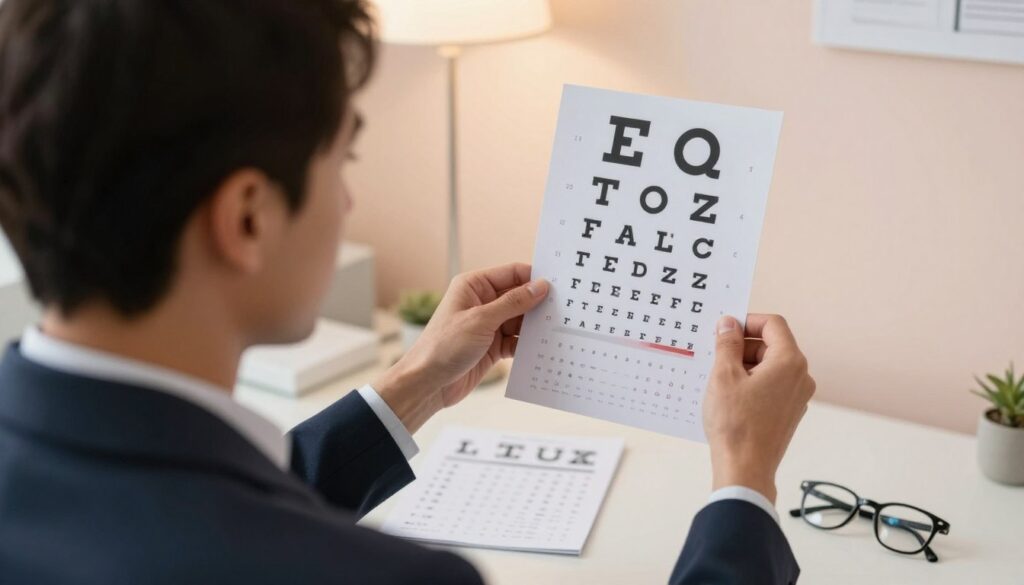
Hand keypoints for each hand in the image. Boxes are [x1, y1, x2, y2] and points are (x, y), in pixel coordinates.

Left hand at [372, 263, 548, 433]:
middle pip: (519, 297)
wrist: (428, 383)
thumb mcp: (481, 320)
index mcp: (474, 285)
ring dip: (535, 327)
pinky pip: (516, 340)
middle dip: (539, 304)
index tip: (559, 285)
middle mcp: (482, 302)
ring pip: (521, 320)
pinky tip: (543, 349)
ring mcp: (488, 325)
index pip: (512, 273)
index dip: (534, 278)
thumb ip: (513, 303)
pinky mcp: (492, 346)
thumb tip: (540, 287)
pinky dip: (528, 344)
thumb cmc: (444, 346)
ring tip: (558, 330)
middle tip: (565, 310)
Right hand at [703, 314, 815, 503]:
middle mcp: (800, 377)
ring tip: (720, 380)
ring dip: (746, 365)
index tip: (725, 329)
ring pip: (771, 367)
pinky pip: (772, 386)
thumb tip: (728, 324)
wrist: (745, 469)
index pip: (773, 324)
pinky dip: (752, 383)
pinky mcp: (789, 413)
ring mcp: (797, 397)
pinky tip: (730, 397)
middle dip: (744, 346)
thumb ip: (727, 344)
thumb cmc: (735, 424)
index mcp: (789, 362)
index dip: (747, 321)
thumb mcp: (724, 376)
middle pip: (772, 345)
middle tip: (717, 355)